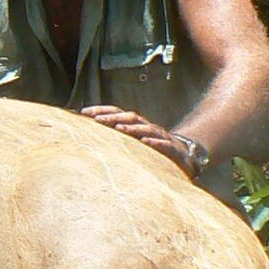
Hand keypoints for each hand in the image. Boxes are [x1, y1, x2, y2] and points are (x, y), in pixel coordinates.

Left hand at [80, 104, 198, 172]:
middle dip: (112, 117)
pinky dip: (154, 141)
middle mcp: (147, 127)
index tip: (83, 112)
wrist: (184, 157)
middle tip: (96, 119)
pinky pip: (163, 144)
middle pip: (129, 117)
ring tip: (118, 129)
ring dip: (131, 128)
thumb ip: (115, 138)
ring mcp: (160, 136)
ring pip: (146, 128)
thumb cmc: (153, 150)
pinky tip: (145, 141)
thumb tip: (88, 135)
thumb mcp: (133, 143)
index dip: (101, 110)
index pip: (117, 113)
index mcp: (136, 125)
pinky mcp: (171, 149)